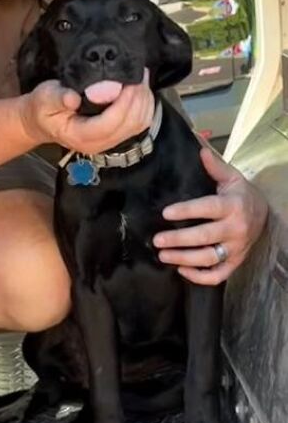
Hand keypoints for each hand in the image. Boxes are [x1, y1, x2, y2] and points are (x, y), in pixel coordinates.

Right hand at [19, 71, 153, 155]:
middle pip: (130, 124)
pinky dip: (145, 106)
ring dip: (145, 101)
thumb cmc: (43, 108)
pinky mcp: (117, 135)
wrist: (42, 121)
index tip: (127, 82)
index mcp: (80, 136)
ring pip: (139, 124)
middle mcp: (98, 144)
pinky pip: (140, 123)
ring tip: (141, 78)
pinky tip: (141, 90)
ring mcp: (110, 142)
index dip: (123, 103)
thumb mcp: (43, 99)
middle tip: (138, 74)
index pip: (110, 124)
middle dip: (138, 98)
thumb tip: (73, 99)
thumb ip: (57, 98)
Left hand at [153, 147, 267, 284]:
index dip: (186, 211)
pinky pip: (218, 275)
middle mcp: (236, 228)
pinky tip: (181, 270)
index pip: (208, 208)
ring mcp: (236, 248)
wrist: (264, 213)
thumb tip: (198, 145)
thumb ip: (214, 165)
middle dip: (179, 240)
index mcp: (233, 205)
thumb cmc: (241, 194)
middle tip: (157, 240)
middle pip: (205, 237)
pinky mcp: (236, 262)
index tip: (165, 213)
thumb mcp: (231, 177)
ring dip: (184, 259)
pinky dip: (200, 276)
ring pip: (209, 258)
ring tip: (163, 255)